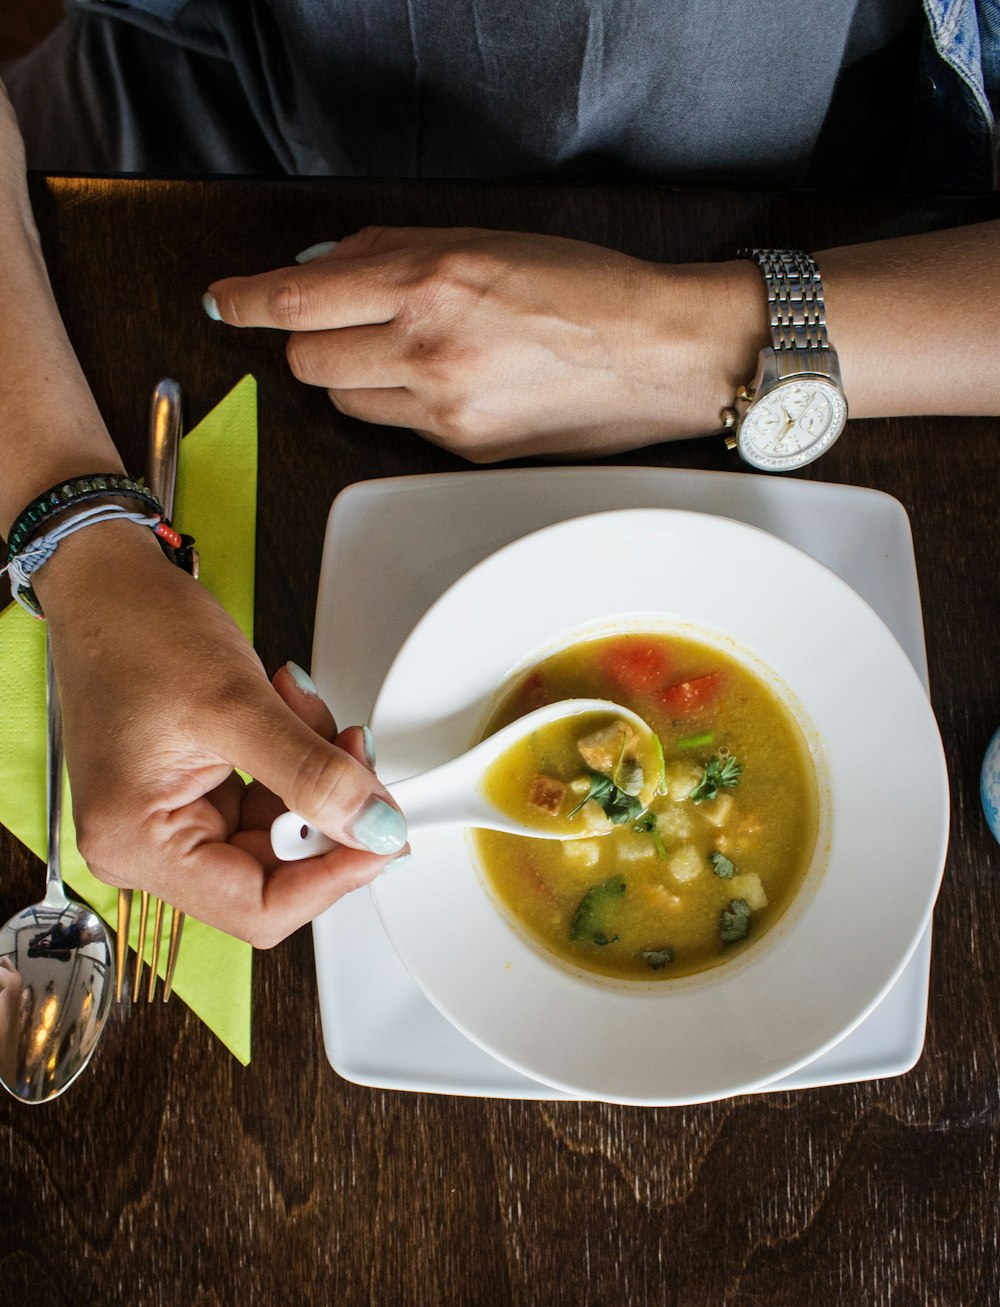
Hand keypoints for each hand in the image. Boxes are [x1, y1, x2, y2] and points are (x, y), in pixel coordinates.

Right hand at [35, 523, 407, 947]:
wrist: (108, 583)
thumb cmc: (134, 631)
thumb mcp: (235, 703)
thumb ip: (310, 772)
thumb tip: (372, 826)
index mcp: (137, 844)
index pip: (257, 907)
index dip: (331, 876)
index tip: (382, 834)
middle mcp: (148, 846)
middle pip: (275, 870)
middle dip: (326, 807)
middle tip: (353, 751)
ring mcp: (172, 820)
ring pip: (282, 827)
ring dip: (314, 771)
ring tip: (304, 706)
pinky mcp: (195, 793)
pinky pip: (270, 796)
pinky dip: (296, 755)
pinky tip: (289, 707)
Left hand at [205, 226, 764, 461]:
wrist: (658, 353)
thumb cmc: (585, 287)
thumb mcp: (484, 241)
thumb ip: (393, 252)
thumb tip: (324, 265)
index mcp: (430, 284)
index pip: (297, 300)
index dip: (247, 301)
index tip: (225, 301)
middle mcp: (428, 351)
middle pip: (308, 363)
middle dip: (308, 341)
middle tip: (336, 324)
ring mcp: (444, 411)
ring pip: (347, 402)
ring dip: (355, 375)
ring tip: (408, 352)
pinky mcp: (464, 451)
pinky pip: (400, 428)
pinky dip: (404, 402)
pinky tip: (452, 380)